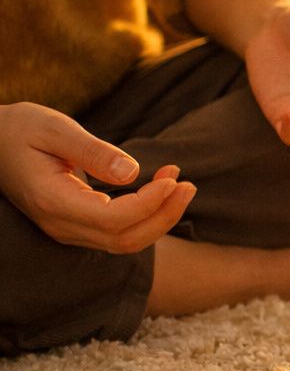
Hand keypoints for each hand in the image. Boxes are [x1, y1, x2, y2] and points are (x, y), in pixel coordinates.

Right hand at [0, 103, 194, 252]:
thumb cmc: (20, 128)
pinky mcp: (77, 224)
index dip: (149, 204)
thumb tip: (132, 172)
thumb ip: (92, 151)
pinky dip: (147, 215)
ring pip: (124, 242)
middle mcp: (59, 224)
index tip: (172, 177)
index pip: (112, 220)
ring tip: (182, 183)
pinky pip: (118, 233)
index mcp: (51, 201)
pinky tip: (162, 187)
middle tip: (188, 183)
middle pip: (124, 240)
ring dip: (160, 217)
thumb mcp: (54, 128)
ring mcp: (67, 229)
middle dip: (164, 216)